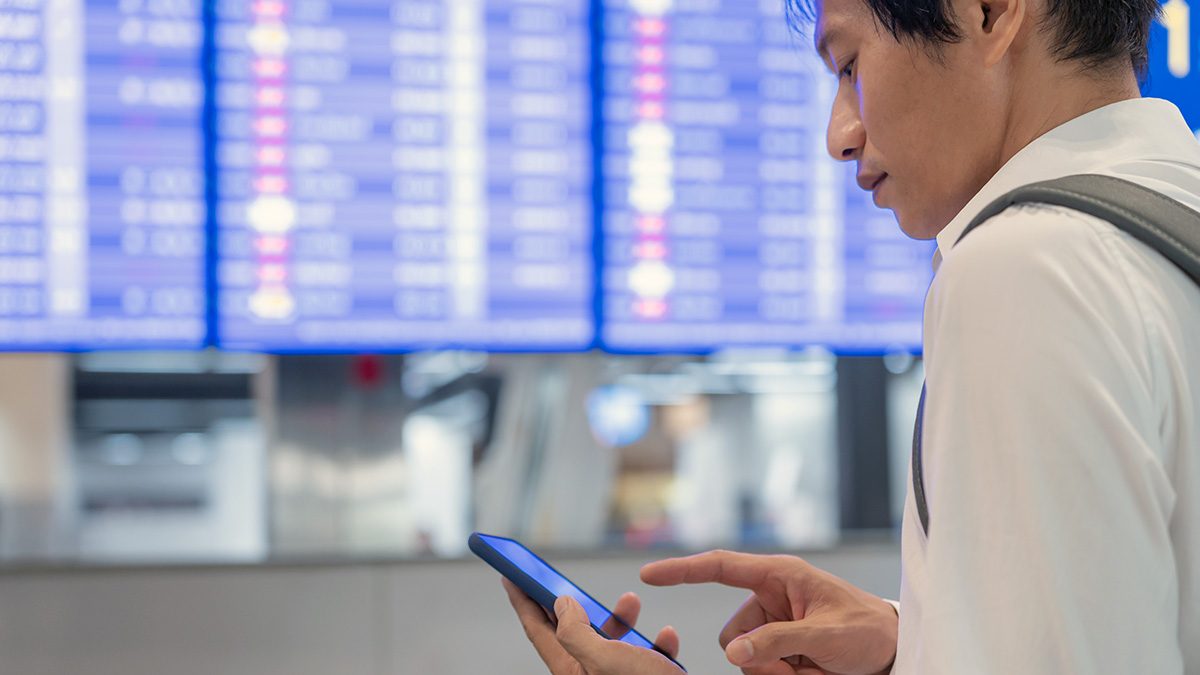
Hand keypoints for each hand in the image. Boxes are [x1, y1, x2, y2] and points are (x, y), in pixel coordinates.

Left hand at [503, 578, 682, 674]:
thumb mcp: (604, 660)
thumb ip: (576, 631)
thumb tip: (562, 604)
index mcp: (570, 671)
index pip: (537, 631)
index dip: (522, 602)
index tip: (510, 577)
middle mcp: (589, 674)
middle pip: (572, 631)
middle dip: (573, 603)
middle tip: (560, 579)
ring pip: (611, 640)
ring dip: (621, 618)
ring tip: (631, 602)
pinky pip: (645, 656)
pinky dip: (655, 643)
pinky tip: (666, 636)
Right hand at [641, 551, 896, 674]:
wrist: (895, 650)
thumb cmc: (868, 630)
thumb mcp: (826, 635)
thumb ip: (778, 641)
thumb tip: (733, 652)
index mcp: (779, 575)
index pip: (720, 567)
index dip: (682, 570)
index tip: (648, 575)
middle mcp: (771, 597)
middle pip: (733, 634)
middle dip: (759, 658)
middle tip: (800, 665)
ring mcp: (774, 625)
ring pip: (745, 659)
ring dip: (776, 673)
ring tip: (815, 668)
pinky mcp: (780, 647)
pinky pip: (761, 670)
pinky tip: (813, 672)